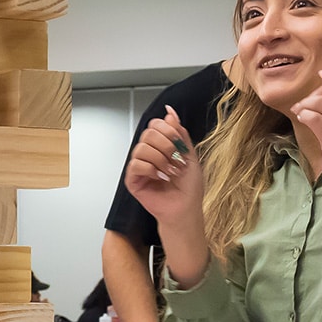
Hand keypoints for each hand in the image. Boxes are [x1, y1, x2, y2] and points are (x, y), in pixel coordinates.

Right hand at [123, 106, 202, 228]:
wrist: (186, 208)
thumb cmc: (189, 187)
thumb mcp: (189, 154)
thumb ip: (179, 133)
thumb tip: (170, 113)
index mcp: (161, 145)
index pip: (155, 125)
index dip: (167, 129)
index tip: (178, 142)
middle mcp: (149, 153)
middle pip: (148, 133)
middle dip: (166, 145)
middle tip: (176, 159)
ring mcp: (140, 166)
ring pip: (141, 148)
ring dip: (160, 159)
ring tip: (170, 171)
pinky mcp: (133, 180)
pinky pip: (136, 165)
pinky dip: (151, 170)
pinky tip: (160, 178)